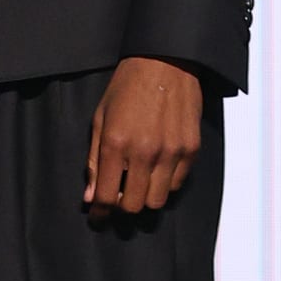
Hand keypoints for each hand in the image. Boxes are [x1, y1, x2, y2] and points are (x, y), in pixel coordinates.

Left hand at [84, 57, 201, 216]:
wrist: (165, 61)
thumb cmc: (127, 87)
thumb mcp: (100, 119)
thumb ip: (93, 160)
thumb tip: (91, 197)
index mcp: (115, 143)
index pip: (106, 196)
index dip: (100, 213)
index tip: (98, 218)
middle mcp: (144, 152)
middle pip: (133, 205)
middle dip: (122, 207)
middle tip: (119, 198)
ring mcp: (170, 152)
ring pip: (158, 201)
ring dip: (145, 198)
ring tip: (139, 184)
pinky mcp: (190, 149)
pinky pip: (177, 184)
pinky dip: (166, 184)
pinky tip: (157, 169)